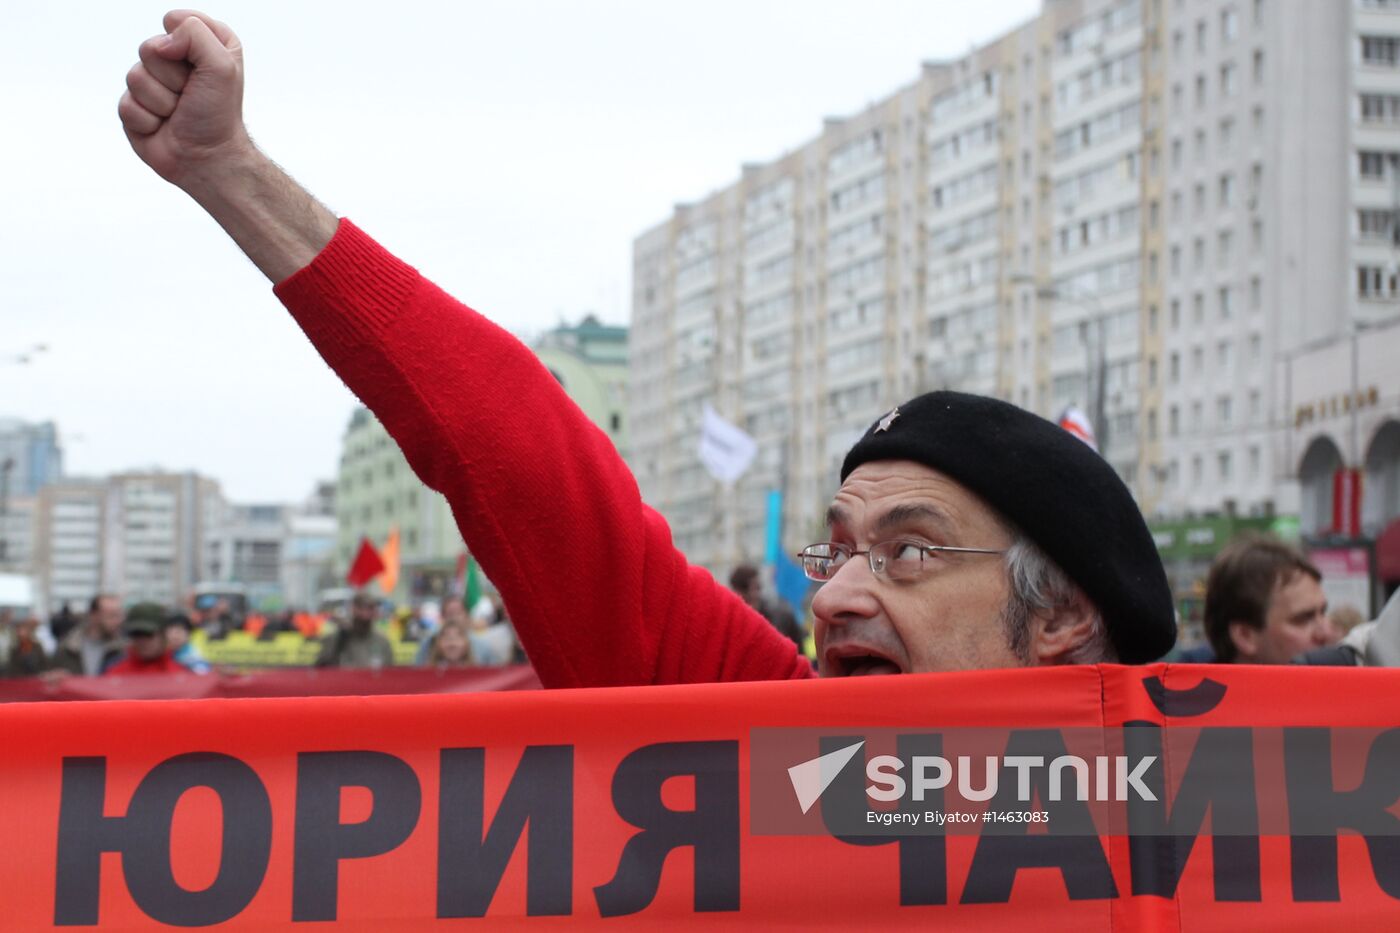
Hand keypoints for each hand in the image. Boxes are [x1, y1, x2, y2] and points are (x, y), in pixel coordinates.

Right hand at [119, 10, 252, 188]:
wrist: (207, 159)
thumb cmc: (218, 114)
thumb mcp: (223, 66)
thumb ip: (195, 33)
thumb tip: (160, 43)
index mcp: (203, 44)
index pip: (178, 21)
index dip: (187, 45)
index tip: (203, 69)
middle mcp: (177, 61)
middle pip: (149, 48)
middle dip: (172, 77)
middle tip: (189, 96)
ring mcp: (152, 83)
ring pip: (134, 76)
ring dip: (161, 101)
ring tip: (178, 113)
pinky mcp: (135, 107)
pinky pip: (126, 104)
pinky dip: (148, 120)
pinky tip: (162, 127)